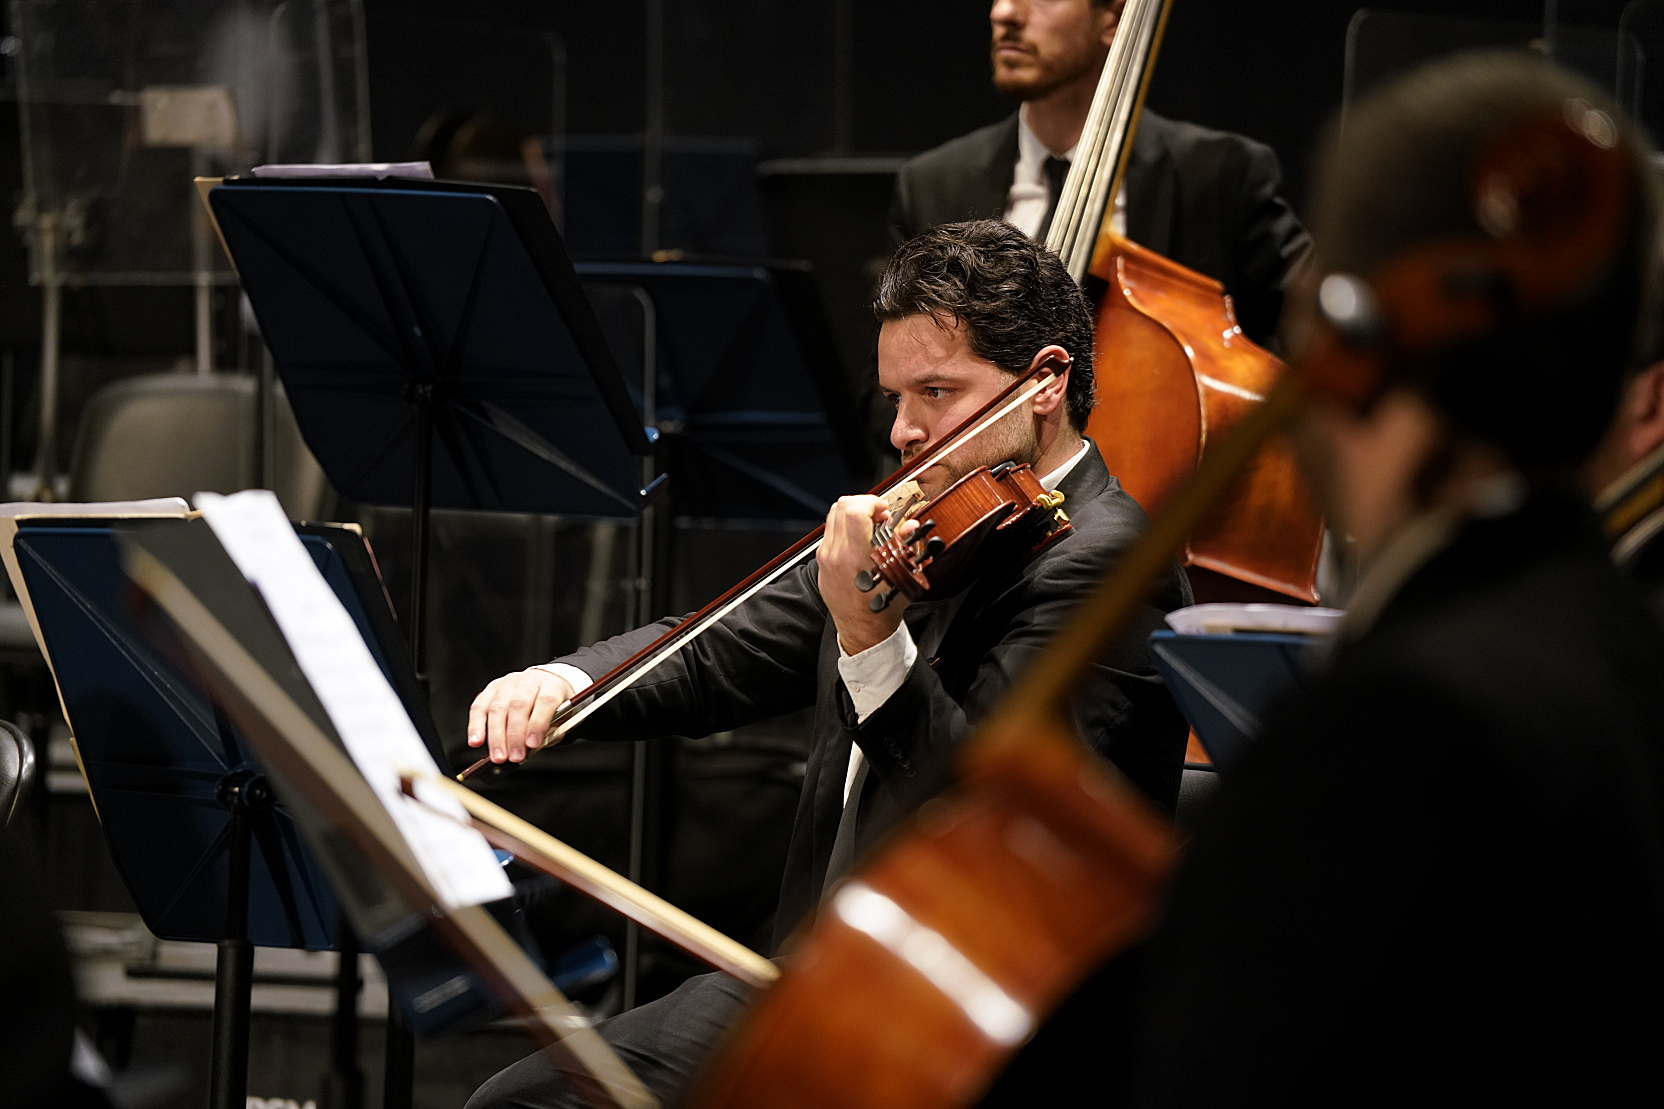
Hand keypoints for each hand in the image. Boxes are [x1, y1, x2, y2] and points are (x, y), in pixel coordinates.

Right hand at [467, 668, 575, 763]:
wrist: (545, 685)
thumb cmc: (553, 706)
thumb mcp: (562, 718)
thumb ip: (549, 732)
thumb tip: (530, 748)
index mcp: (552, 685)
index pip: (545, 701)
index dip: (537, 724)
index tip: (532, 744)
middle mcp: (529, 681)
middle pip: (518, 705)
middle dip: (514, 735)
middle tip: (514, 756)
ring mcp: (508, 683)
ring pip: (498, 708)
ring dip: (496, 736)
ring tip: (498, 756)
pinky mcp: (491, 689)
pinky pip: (479, 707)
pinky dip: (476, 726)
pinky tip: (476, 741)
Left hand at [817, 494, 916, 654]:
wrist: (864, 630)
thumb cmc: (882, 607)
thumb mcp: (901, 576)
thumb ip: (905, 545)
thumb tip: (910, 525)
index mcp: (855, 557)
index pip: (854, 510)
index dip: (872, 502)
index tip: (883, 509)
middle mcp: (835, 555)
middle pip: (841, 507)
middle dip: (863, 504)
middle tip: (879, 515)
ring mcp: (825, 558)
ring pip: (833, 517)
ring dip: (853, 514)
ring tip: (871, 526)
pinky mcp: (821, 562)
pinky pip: (830, 533)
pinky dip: (845, 528)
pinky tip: (860, 540)